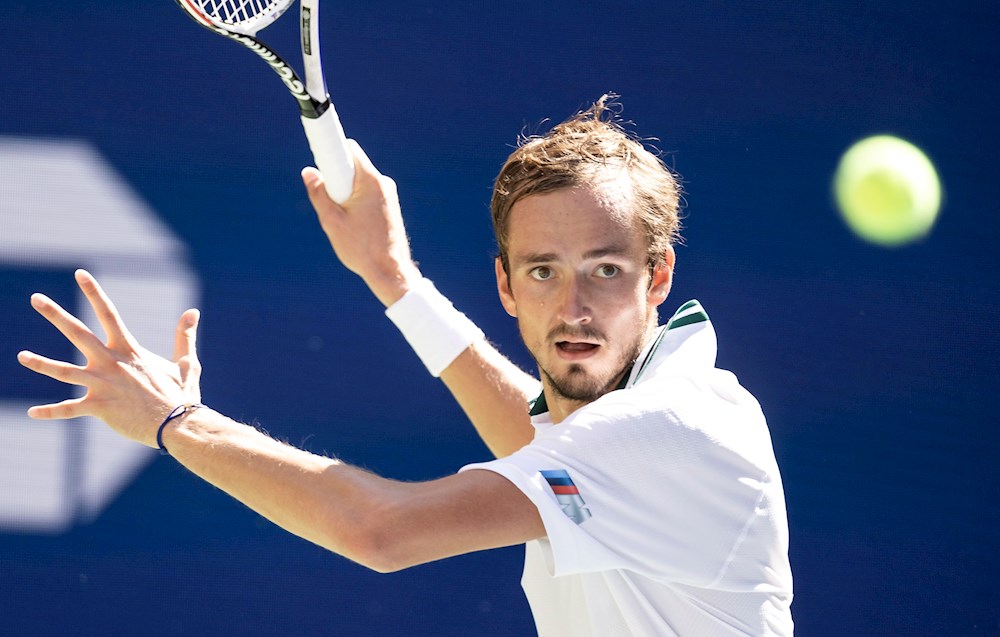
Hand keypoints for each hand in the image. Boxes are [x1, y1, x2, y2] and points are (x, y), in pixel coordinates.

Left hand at [17, 270, 202, 447]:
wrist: (177, 425)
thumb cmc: (182, 394)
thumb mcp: (186, 362)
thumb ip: (185, 336)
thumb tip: (193, 311)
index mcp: (130, 350)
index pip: (109, 314)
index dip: (94, 292)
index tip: (79, 274)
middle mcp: (111, 363)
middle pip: (78, 333)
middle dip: (55, 314)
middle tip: (36, 298)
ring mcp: (102, 385)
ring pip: (64, 371)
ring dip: (41, 363)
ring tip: (20, 356)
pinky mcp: (99, 408)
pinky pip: (68, 410)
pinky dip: (50, 411)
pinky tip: (33, 413)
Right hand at [302, 140, 421, 305]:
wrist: (390, 270)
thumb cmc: (361, 248)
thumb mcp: (332, 221)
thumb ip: (318, 194)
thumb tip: (309, 172)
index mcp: (370, 181)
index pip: (349, 149)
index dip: (331, 149)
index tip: (319, 154)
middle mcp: (383, 183)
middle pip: (353, 166)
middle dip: (336, 178)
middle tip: (330, 201)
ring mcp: (388, 194)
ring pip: (359, 182)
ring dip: (346, 193)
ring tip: (344, 219)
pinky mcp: (389, 205)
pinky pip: (367, 194)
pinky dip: (356, 202)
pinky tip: (354, 225)